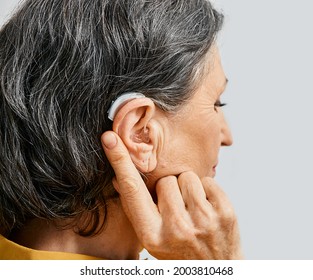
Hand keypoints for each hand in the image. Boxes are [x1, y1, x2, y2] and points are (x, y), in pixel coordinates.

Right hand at [101, 131, 242, 258]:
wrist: (216, 269)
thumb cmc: (180, 252)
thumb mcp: (153, 237)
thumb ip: (138, 209)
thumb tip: (121, 176)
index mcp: (152, 234)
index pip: (131, 190)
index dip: (119, 161)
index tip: (110, 138)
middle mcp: (177, 228)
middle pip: (165, 180)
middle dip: (169, 189)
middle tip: (176, 209)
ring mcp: (204, 221)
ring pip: (187, 177)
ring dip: (187, 188)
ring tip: (191, 209)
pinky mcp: (225, 213)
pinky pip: (207, 181)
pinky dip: (205, 190)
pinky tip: (206, 209)